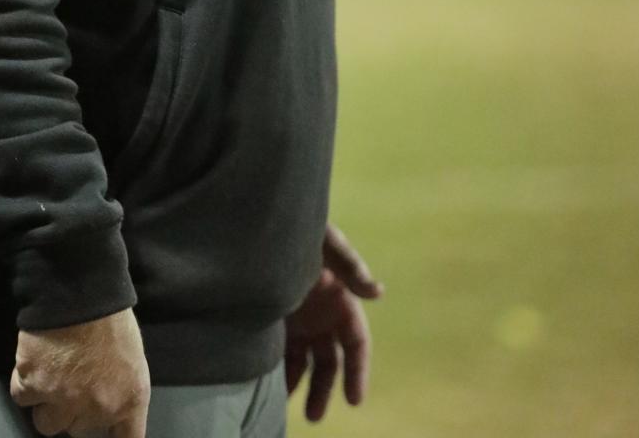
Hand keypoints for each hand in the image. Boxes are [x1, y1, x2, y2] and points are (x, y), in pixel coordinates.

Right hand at [10, 307, 149, 436]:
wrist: (80, 288)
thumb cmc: (111, 312)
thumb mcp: (130, 353)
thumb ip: (118, 384)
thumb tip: (103, 395)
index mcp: (130, 398)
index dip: (112, 437)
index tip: (101, 431)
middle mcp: (99, 408)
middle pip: (78, 430)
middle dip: (73, 410)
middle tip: (71, 382)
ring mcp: (65, 400)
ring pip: (47, 424)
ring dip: (46, 403)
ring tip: (48, 375)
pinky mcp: (34, 385)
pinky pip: (23, 398)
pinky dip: (25, 382)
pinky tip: (33, 361)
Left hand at [284, 224, 383, 422]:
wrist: (259, 223)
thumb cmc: (298, 227)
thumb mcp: (326, 243)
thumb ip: (350, 266)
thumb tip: (379, 292)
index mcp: (341, 299)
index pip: (356, 343)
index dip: (358, 371)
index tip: (354, 399)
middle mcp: (322, 314)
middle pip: (330, 360)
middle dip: (325, 388)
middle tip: (314, 415)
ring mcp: (299, 317)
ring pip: (304, 360)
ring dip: (299, 384)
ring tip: (288, 406)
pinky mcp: (275, 317)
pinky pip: (280, 350)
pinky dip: (278, 369)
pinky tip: (268, 386)